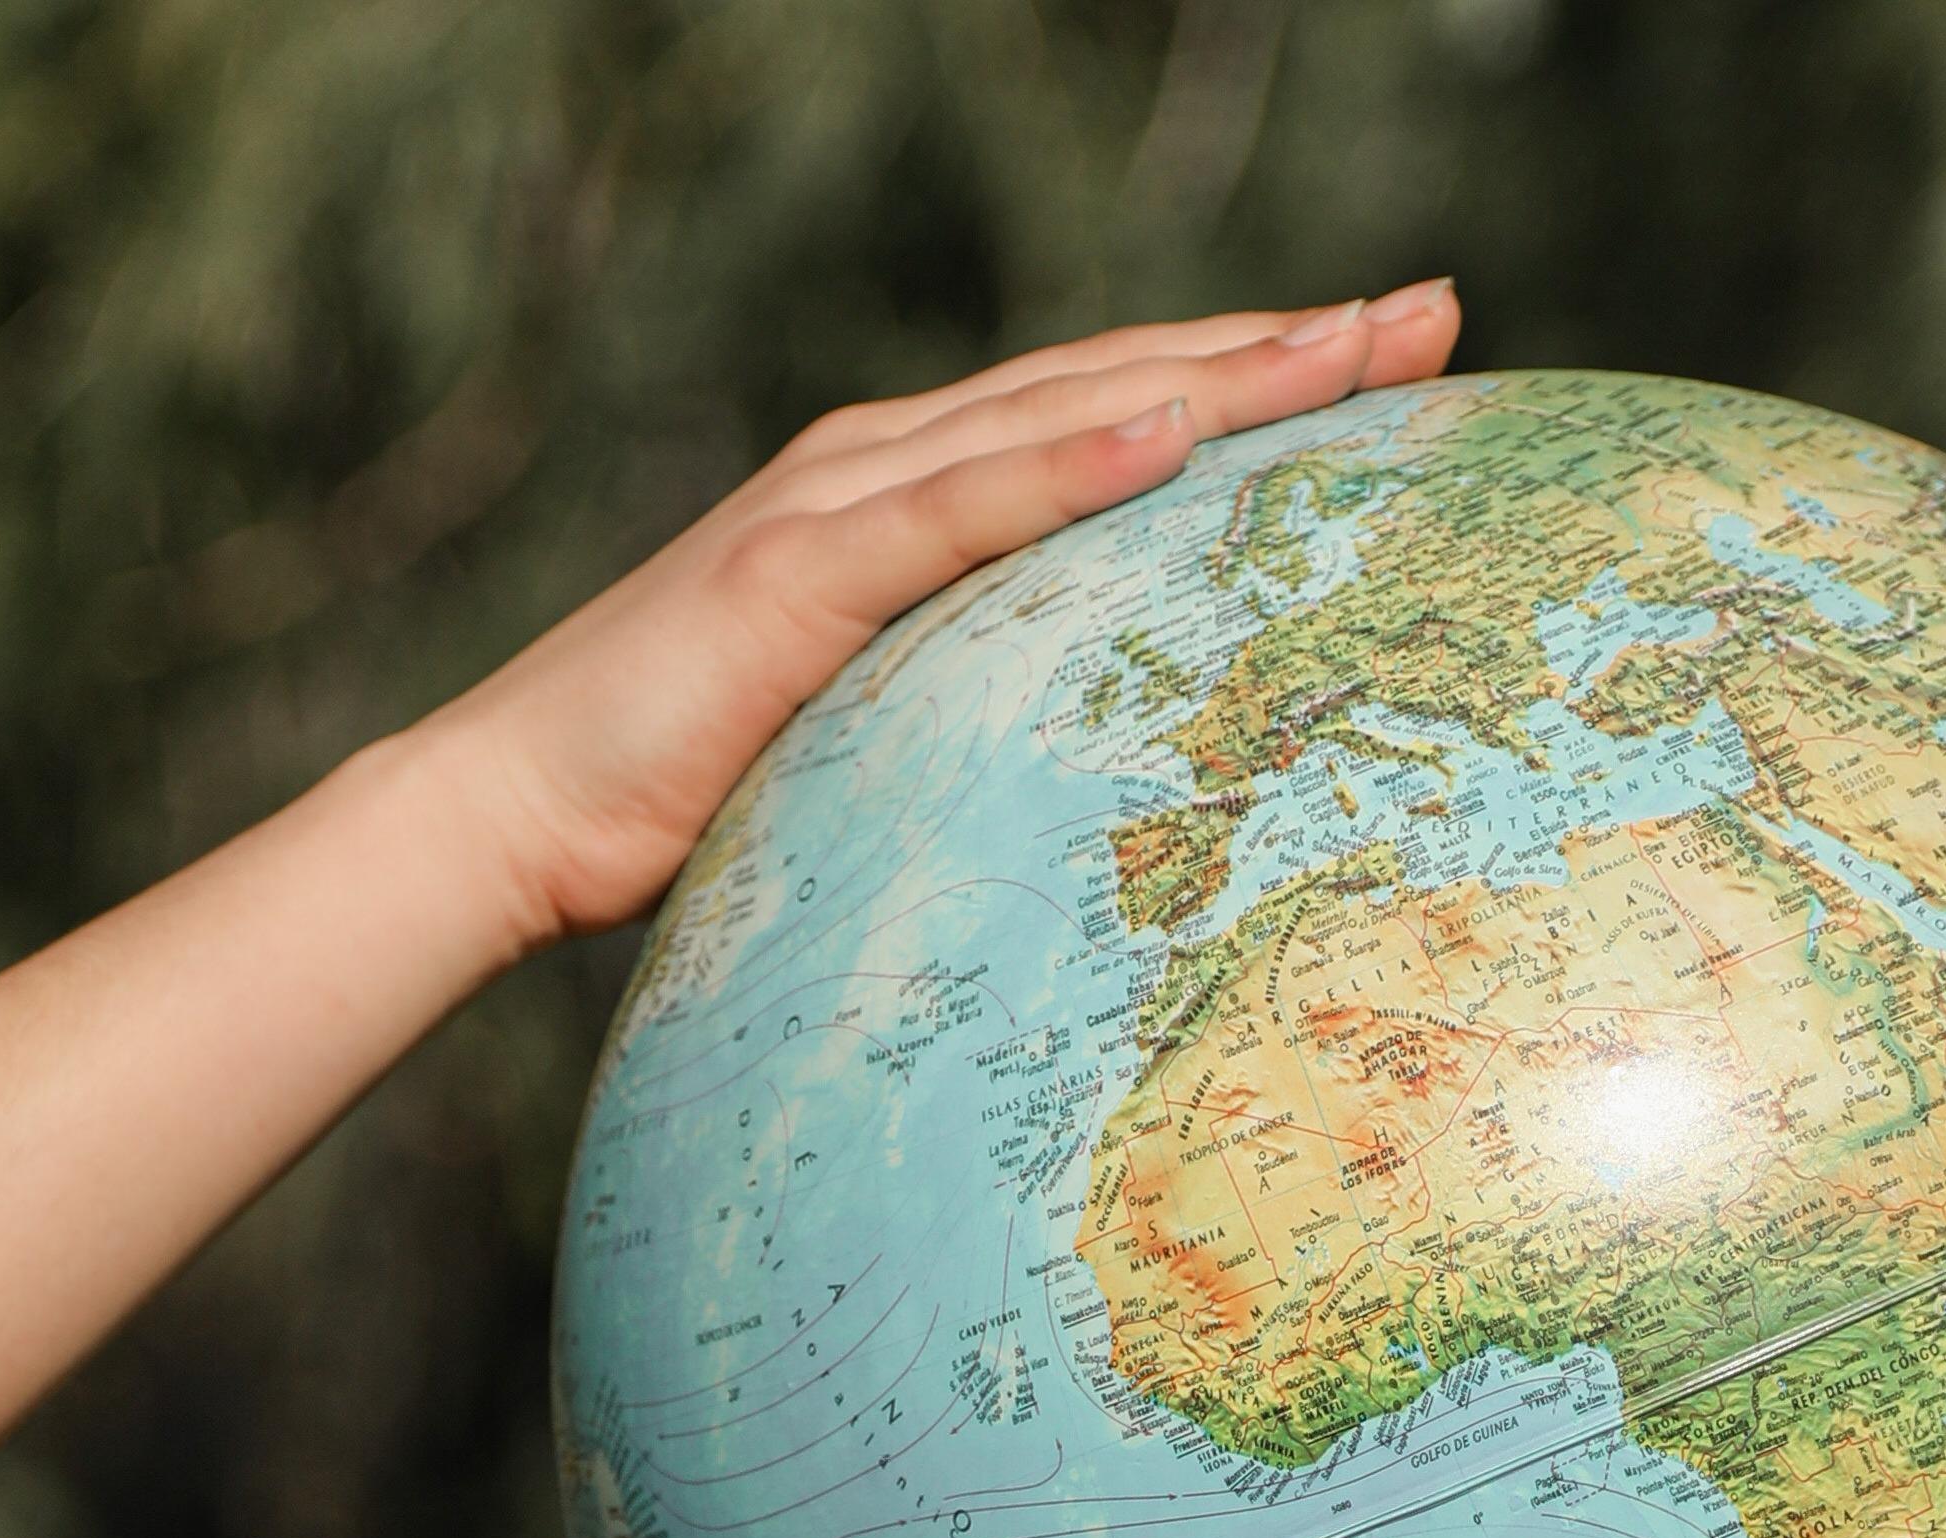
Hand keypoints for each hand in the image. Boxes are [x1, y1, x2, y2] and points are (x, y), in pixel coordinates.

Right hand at [413, 283, 1463, 953]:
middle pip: (1122, 380)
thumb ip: (983, 697)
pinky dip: (1067, 463)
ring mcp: (838, 507)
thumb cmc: (688, 791)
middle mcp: (885, 464)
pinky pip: (956, 512)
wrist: (508, 813)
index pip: (1120, 410)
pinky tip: (1171, 431)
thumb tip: (1114, 755)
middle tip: (1437, 316)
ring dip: (1215, 376)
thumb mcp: (880, 731)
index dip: (1261, 376)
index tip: (1398, 358)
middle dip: (1283, 345)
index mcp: (913, 494)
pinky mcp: (792, 577)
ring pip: (1064, 414)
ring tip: (1350, 345)